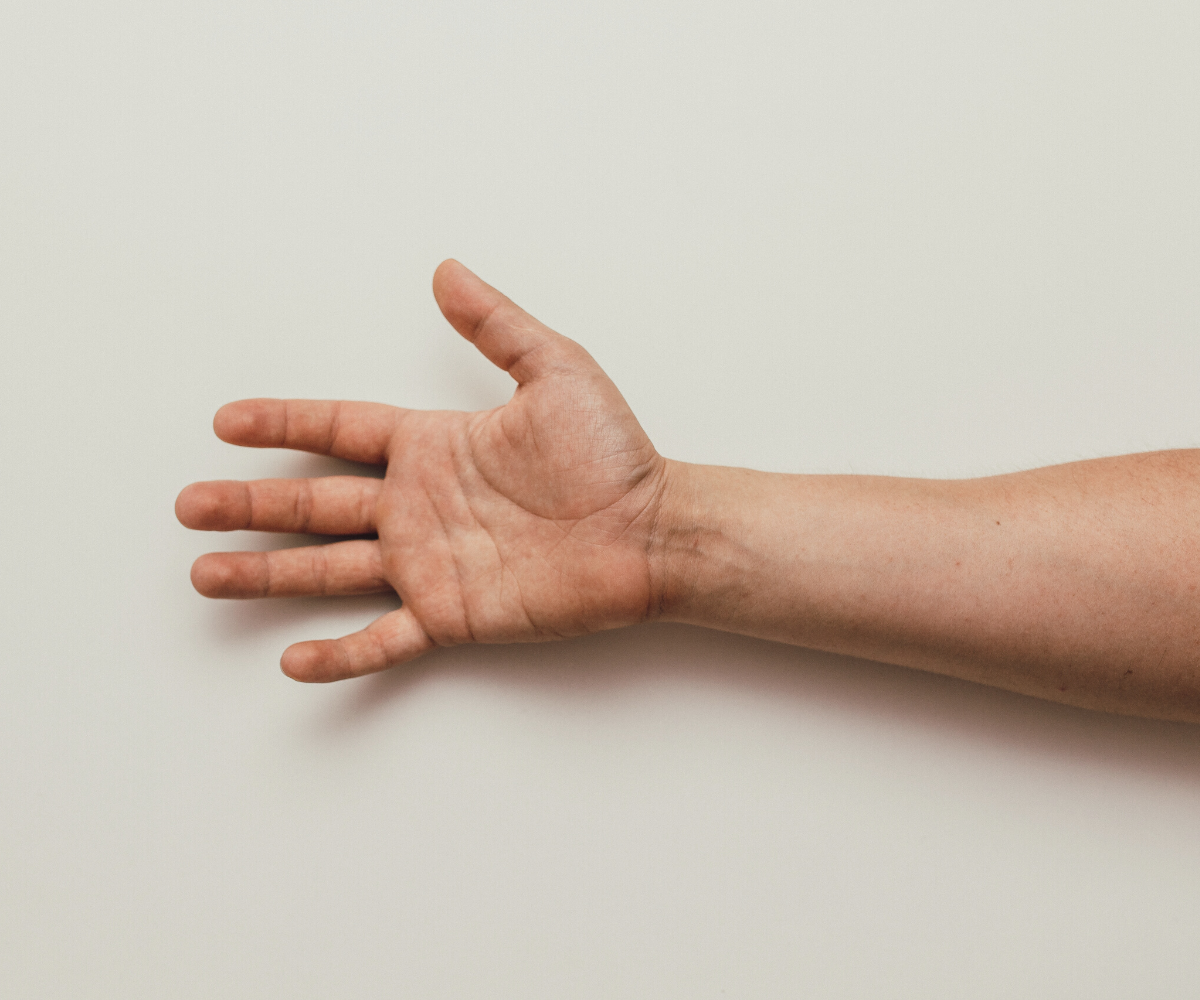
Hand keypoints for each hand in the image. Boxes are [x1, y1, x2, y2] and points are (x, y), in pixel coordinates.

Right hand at [176, 261, 670, 680]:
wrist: (653, 530)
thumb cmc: (611, 454)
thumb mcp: (553, 370)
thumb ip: (494, 324)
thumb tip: (445, 270)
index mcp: (433, 446)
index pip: (338, 431)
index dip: (282, 424)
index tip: (226, 422)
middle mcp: (419, 505)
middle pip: (313, 504)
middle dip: (248, 504)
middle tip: (188, 505)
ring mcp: (430, 563)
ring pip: (328, 570)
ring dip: (266, 574)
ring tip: (207, 575)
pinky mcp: (453, 614)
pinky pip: (383, 638)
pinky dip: (339, 653)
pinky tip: (292, 660)